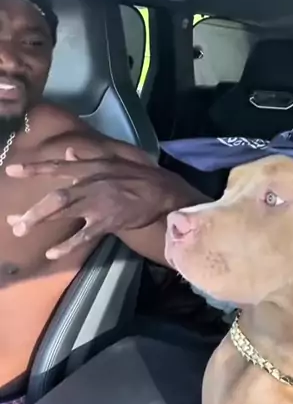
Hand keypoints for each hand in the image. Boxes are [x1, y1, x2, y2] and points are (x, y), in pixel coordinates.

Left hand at [6, 148, 201, 258]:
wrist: (165, 193)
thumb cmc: (140, 177)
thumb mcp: (115, 161)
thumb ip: (89, 157)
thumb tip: (68, 151)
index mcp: (93, 168)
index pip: (58, 167)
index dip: (34, 168)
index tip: (11, 170)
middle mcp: (92, 183)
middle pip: (57, 196)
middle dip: (34, 209)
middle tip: (14, 222)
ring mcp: (100, 203)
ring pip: (65, 211)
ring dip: (41, 221)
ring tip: (21, 231)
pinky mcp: (109, 220)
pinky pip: (84, 234)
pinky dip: (68, 244)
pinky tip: (52, 252)